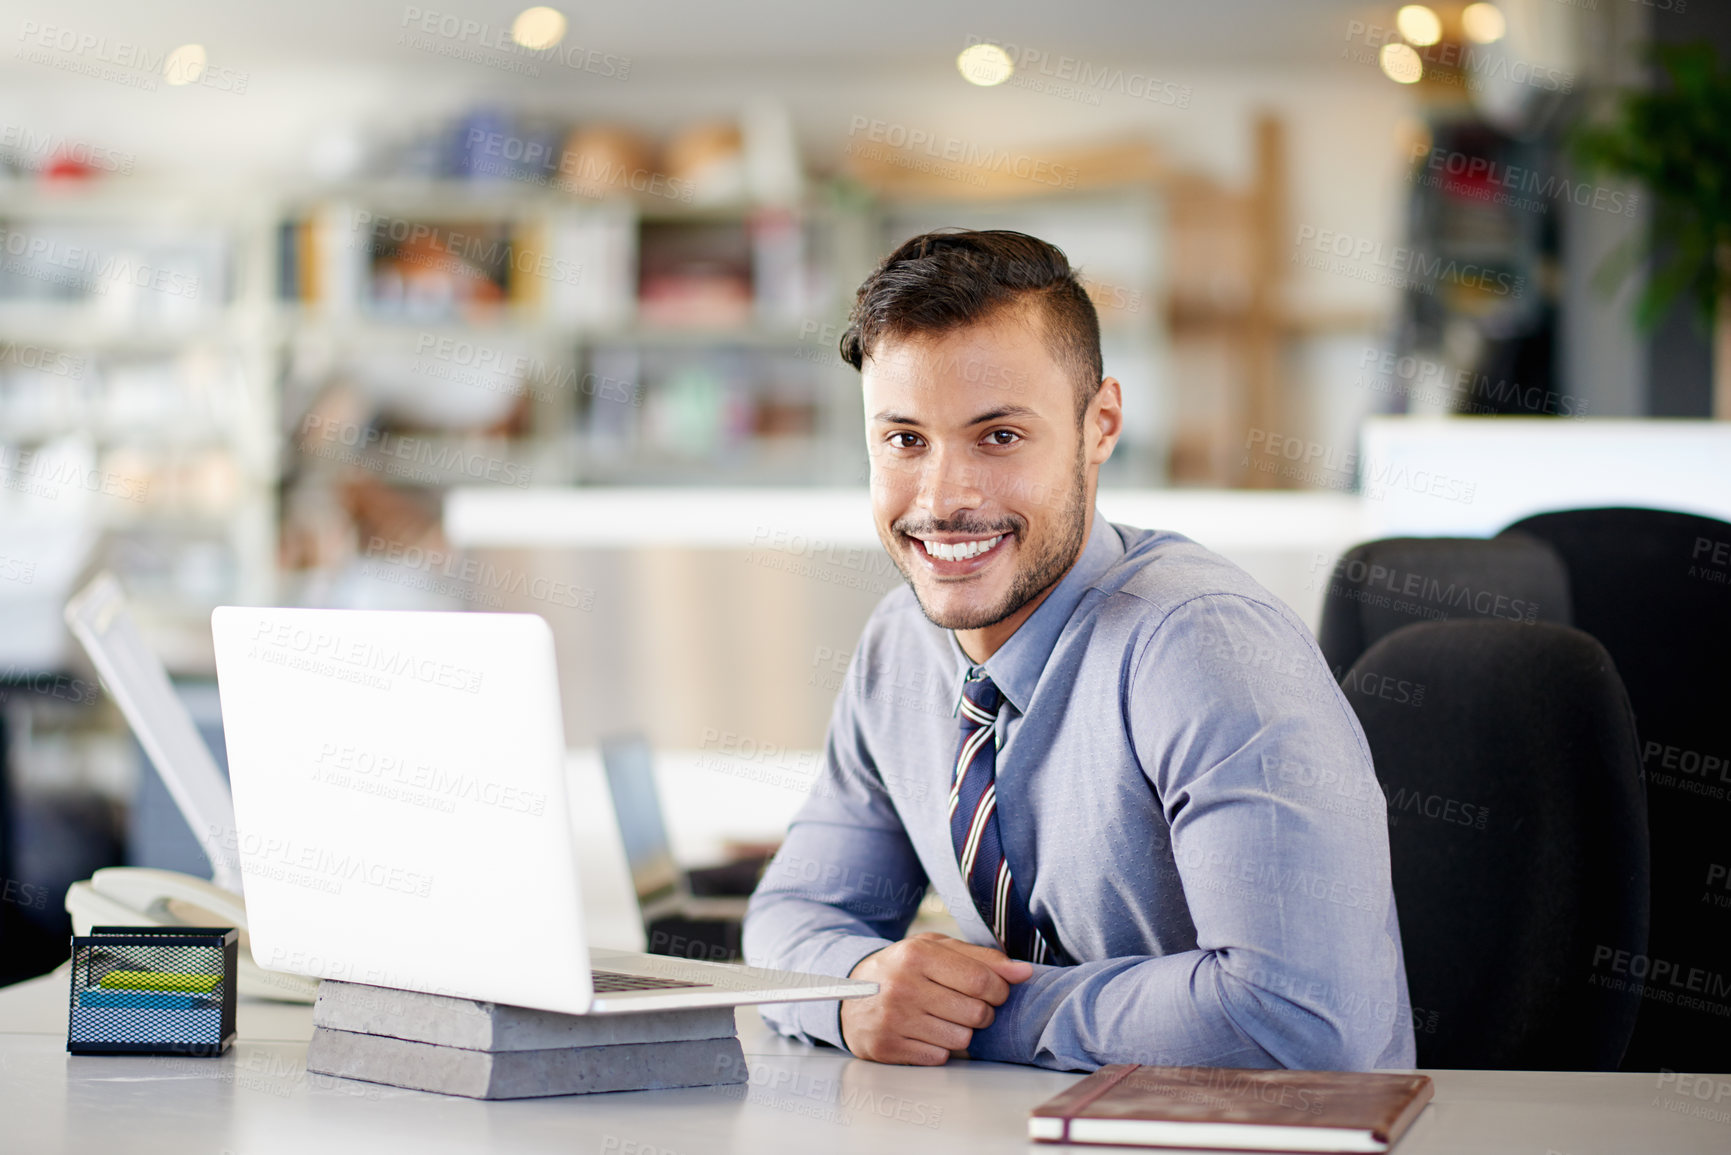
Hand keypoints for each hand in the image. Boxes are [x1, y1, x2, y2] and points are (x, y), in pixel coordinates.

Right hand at [841, 932, 1032, 1064]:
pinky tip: (926, 1032)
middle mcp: (902, 986)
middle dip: (983, 1012)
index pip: (982, 981)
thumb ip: (983, 958)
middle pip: (976, 1013)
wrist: (851, 992)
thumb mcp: (937, 949)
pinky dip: (940, 1048)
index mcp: (917, 955)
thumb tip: (1024, 972)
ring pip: (961, 1039)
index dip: (1000, 990)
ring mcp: (892, 1020)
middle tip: (969, 1006)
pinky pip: (939, 1058)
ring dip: (962, 1032)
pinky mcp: (886, 1047)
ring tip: (944, 1018)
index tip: (997, 991)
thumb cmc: (904, 968)